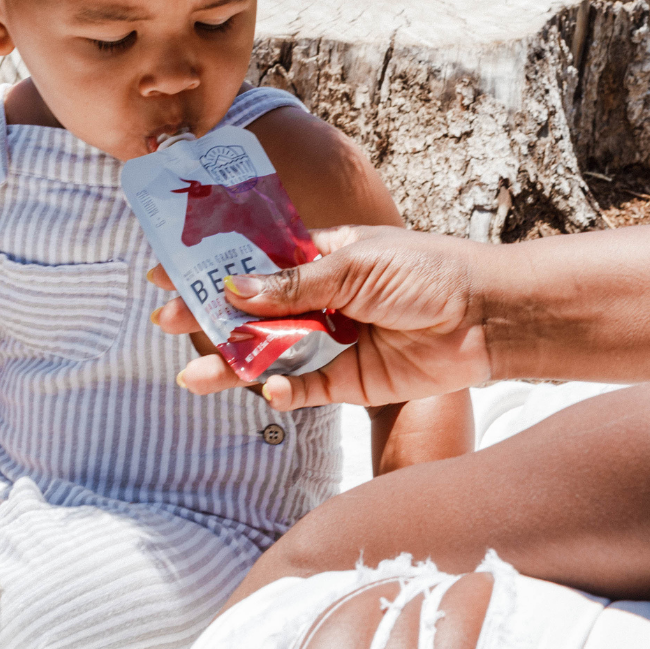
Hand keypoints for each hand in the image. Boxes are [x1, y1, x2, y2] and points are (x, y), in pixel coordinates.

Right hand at [150, 224, 493, 409]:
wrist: (485, 319)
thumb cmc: (428, 273)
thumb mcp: (355, 265)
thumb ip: (294, 283)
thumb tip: (234, 288)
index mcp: (320, 257)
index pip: (252, 260)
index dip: (209, 265)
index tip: (165, 270)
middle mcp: (319, 299)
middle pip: (250, 312)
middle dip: (208, 317)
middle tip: (166, 323)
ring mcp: (330, 341)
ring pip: (268, 354)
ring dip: (233, 364)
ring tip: (193, 377)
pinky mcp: (347, 381)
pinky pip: (303, 389)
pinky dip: (284, 390)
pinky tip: (272, 388)